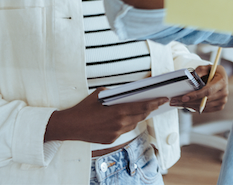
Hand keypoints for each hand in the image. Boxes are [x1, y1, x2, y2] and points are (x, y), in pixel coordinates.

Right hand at [45, 90, 165, 143]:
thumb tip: (126, 92)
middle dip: (150, 108)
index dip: (155, 103)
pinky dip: (127, 123)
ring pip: (133, 124)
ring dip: (139, 116)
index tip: (163, 99)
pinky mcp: (110, 139)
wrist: (69, 126)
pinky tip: (126, 118)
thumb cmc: (83, 108)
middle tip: (158, 102)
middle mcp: (119, 123)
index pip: (142, 107)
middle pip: (141, 116)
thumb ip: (115, 93)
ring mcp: (115, 133)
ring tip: (144, 109)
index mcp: (118, 111)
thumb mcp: (100, 94)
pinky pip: (124, 130)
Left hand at [170, 64, 228, 112]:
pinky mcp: (219, 107)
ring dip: (188, 105)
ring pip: (202, 107)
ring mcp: (222, 101)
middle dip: (187, 101)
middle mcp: (224, 92)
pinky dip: (194, 107)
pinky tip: (186, 104)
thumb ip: (200, 70)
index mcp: (222, 82)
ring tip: (176, 103)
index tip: (184, 97)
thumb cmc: (213, 72)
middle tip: (174, 101)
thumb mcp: (207, 67)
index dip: (195, 95)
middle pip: (203, 100)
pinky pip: (205, 110)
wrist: (220, 78)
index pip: (208, 91)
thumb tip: (191, 77)